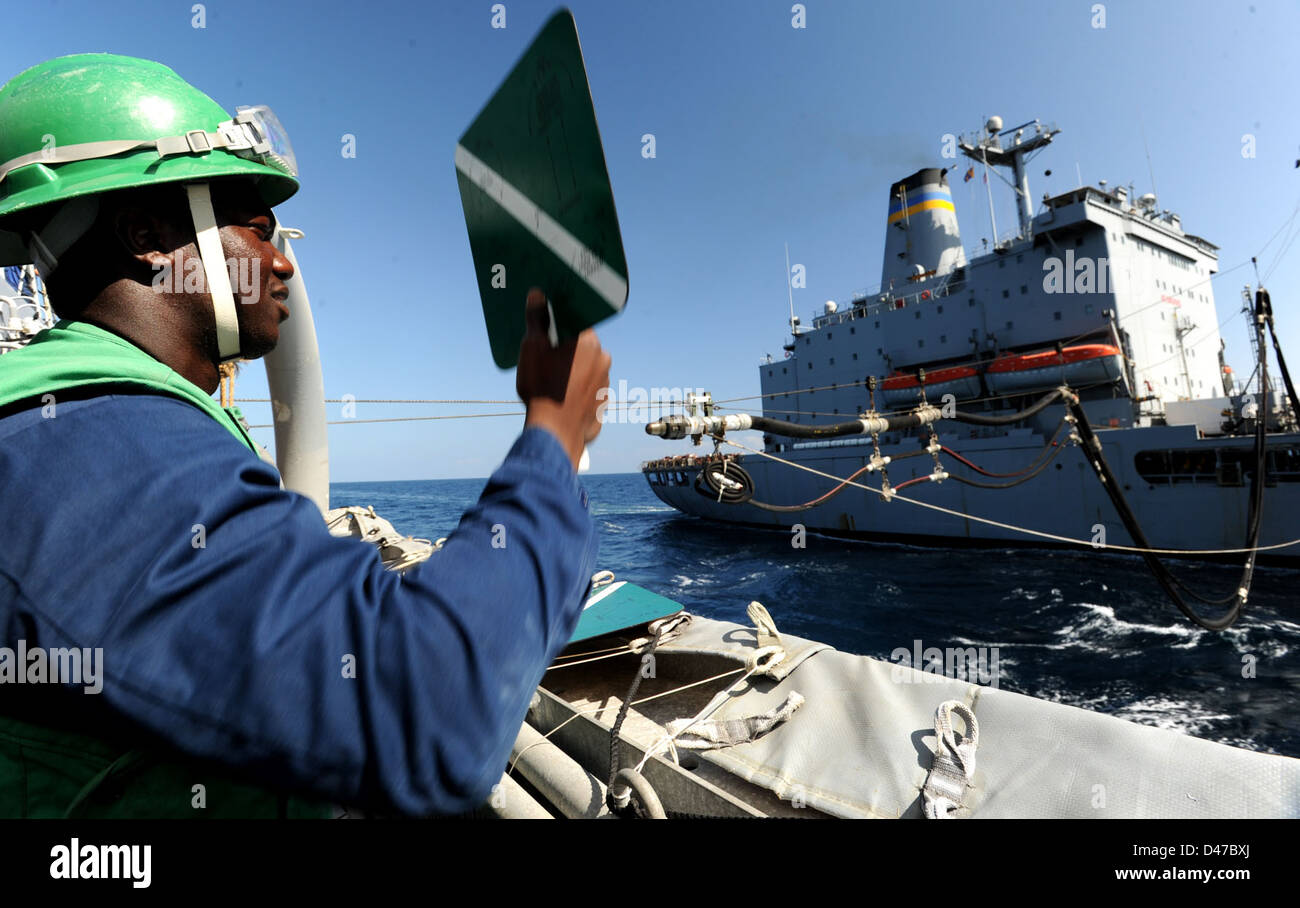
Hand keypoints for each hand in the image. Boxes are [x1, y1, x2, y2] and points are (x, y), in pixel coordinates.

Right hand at [516, 288, 610, 469]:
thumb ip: (537, 319)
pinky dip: (577, 391)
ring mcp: (605, 383)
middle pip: (582, 346)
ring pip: (587, 369)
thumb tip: (538, 295)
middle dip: (565, 349)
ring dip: (573, 371)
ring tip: (552, 383)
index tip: (547, 330)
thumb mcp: (532, 349)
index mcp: (589, 342)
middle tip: (544, 359)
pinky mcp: (603, 405)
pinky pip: (588, 391)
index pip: (577, 322)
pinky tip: (561, 398)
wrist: (554, 433)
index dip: (560, 325)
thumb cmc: (543, 388)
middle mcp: (603, 360)